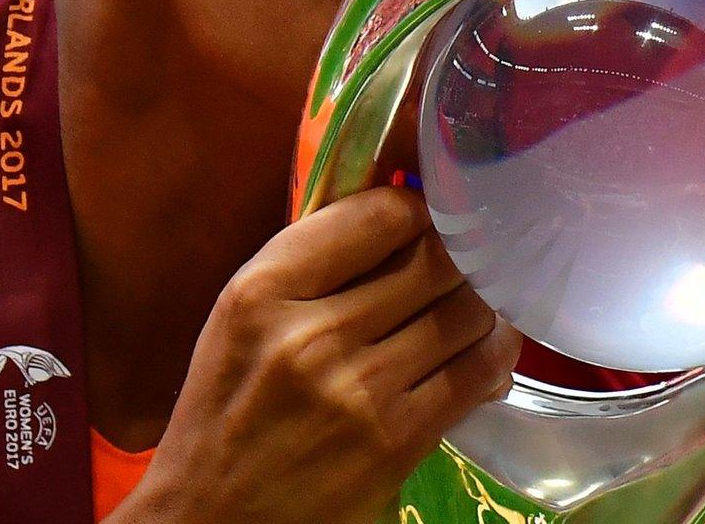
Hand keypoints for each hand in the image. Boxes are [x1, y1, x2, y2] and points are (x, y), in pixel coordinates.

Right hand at [110, 187, 518, 522]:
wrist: (211, 517)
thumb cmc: (228, 407)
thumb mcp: (244, 317)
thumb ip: (318, 262)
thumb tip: (411, 211)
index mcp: (265, 290)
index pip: (382, 214)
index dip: (418, 213)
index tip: (422, 227)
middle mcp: (312, 335)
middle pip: (437, 261)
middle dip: (456, 260)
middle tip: (457, 271)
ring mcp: (359, 390)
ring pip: (468, 312)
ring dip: (479, 309)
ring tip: (466, 314)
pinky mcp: (397, 441)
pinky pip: (479, 373)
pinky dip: (492, 357)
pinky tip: (480, 358)